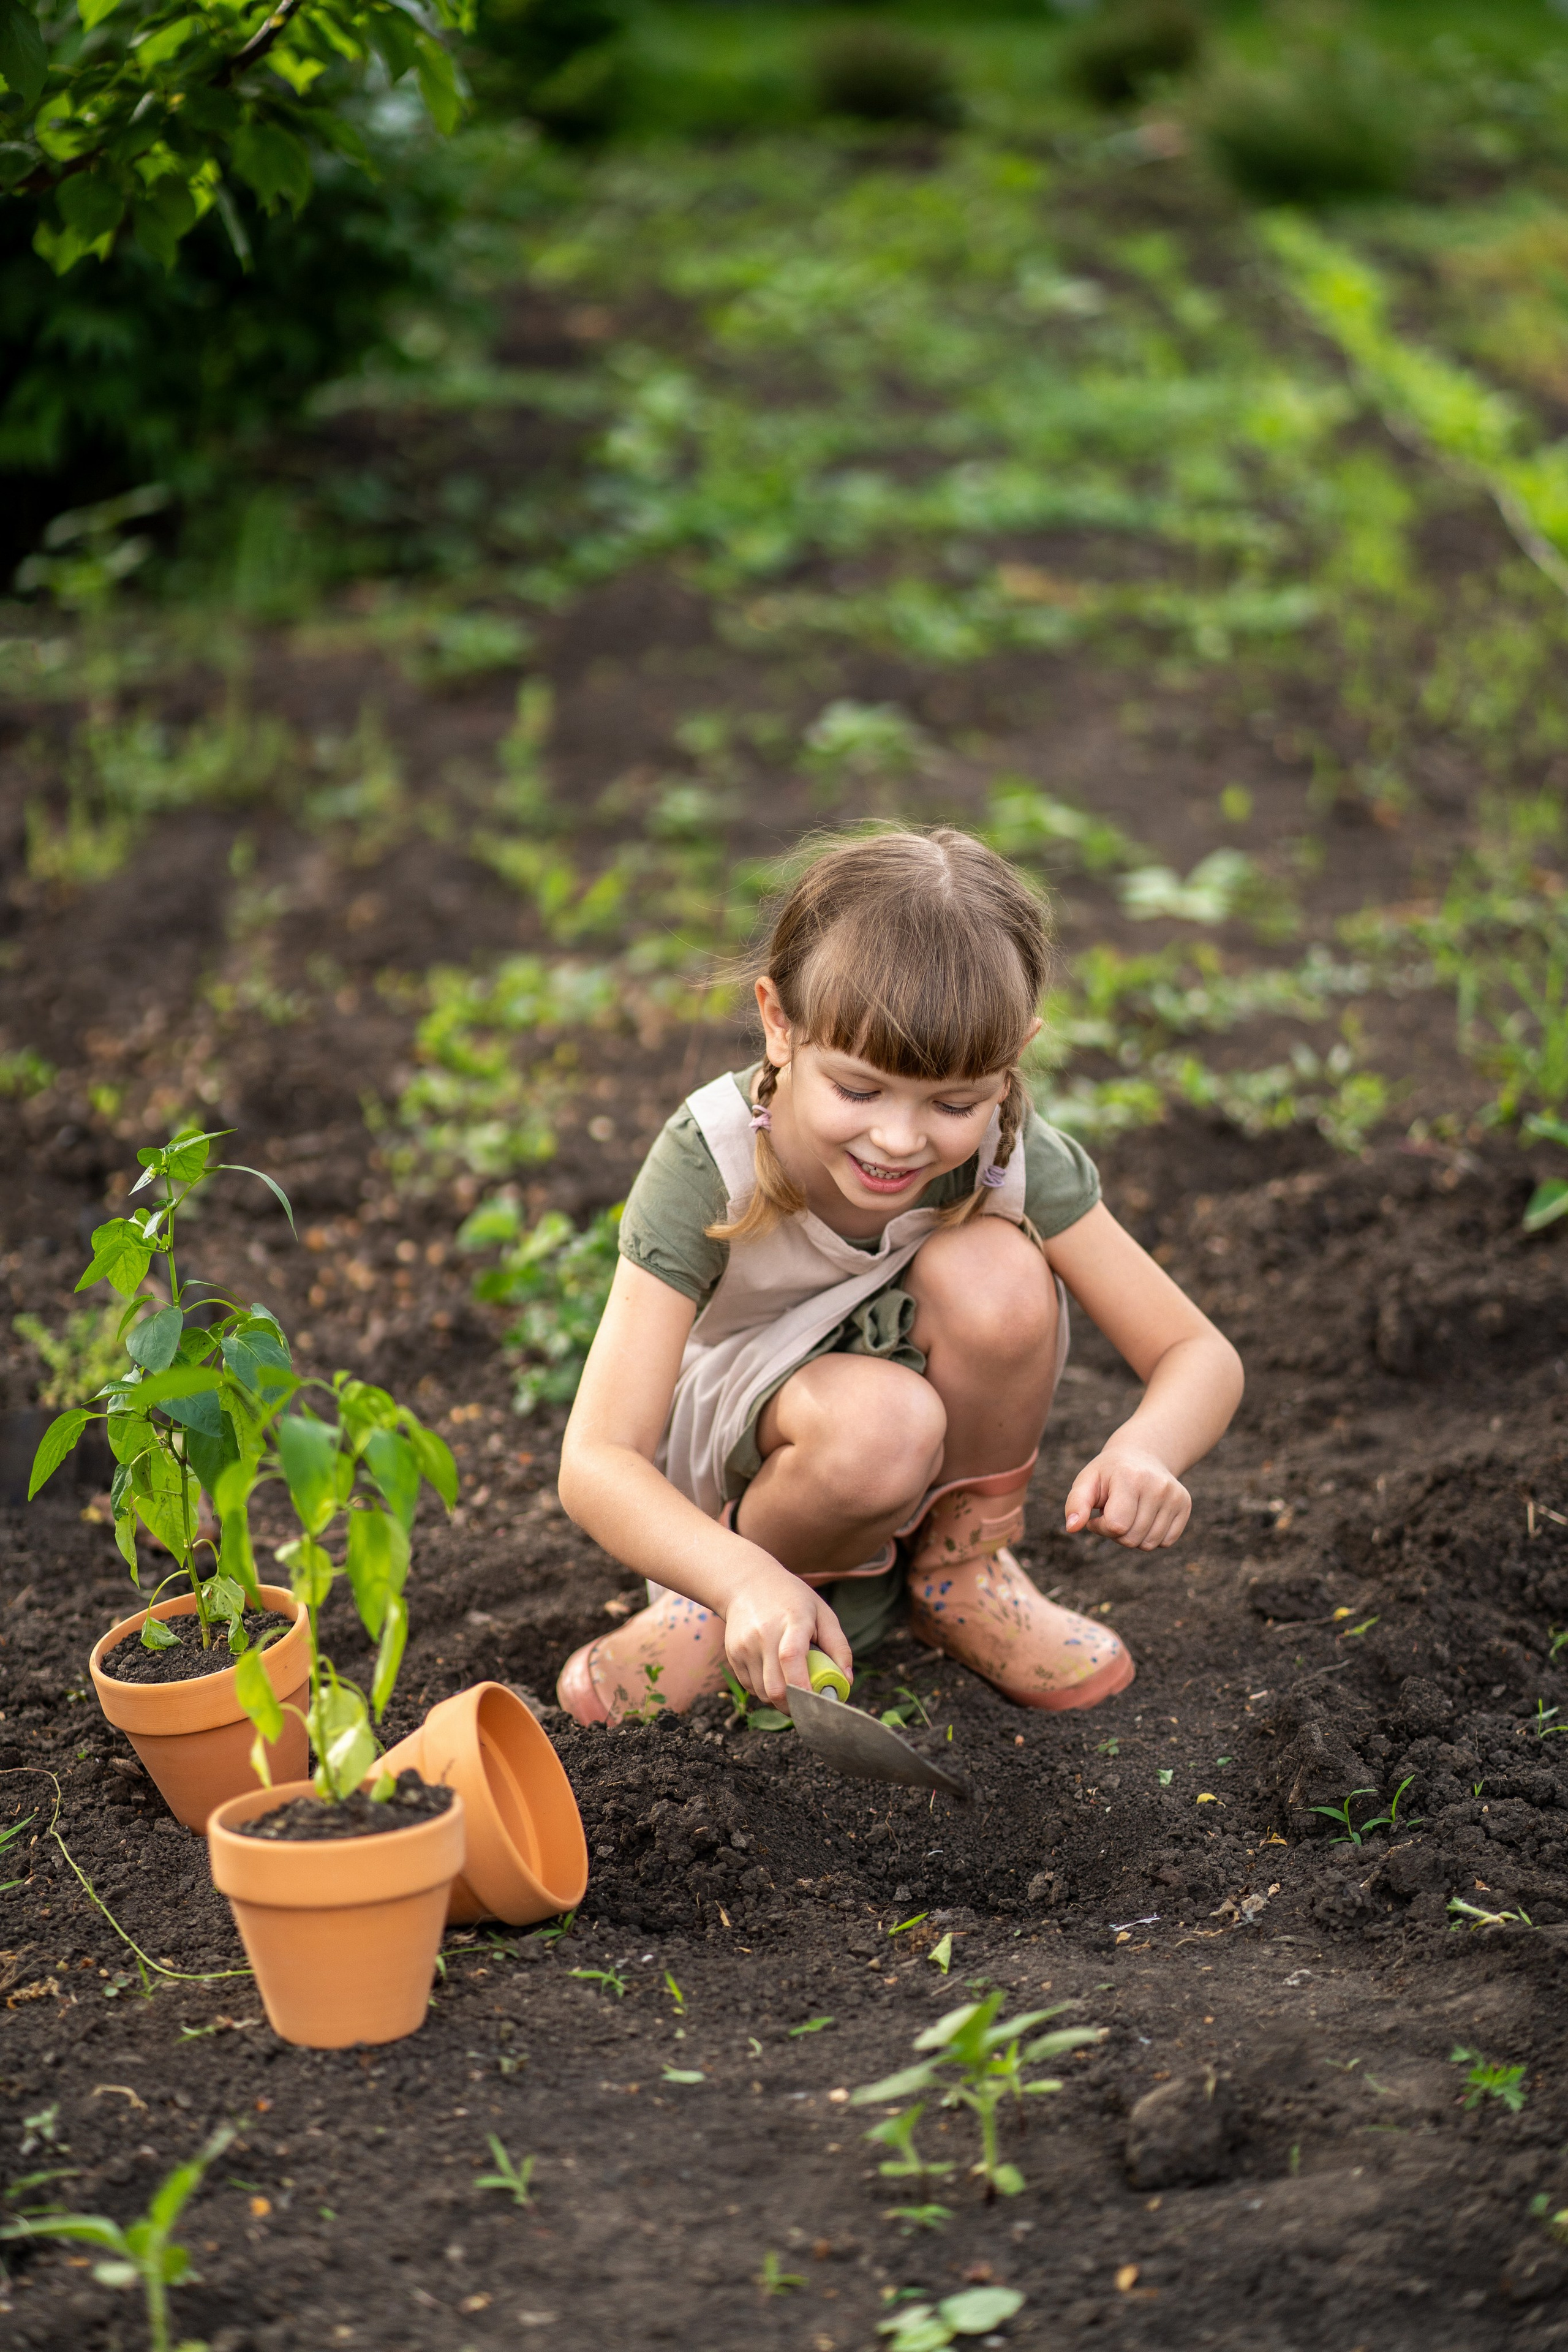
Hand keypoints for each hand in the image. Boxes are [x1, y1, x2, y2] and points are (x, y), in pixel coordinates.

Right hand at [718, 1548, 853, 1709]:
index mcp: (791, 1620)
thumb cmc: (793, 1600)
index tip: (818, 1705)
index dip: (804, 1688)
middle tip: (809, 1705)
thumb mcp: (823, 1613)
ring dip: (780, 1699)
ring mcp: (744, 1646)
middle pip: (775, 1687)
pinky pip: (751, 1688)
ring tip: (792, 1683)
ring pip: (763, 1694)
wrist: (747, 1584)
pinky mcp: (733, 1656)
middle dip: (795, 1706)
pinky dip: (766, 1691)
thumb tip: (847, 1682)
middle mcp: (763, 1634)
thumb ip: (839, 1647)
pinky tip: (774, 1673)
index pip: (791, 1658)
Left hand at [1064, 1444, 1190, 1550]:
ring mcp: (1175, 1496)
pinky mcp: (1185, 1505)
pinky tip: (1145, 1516)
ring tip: (1129, 1513)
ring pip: (1149, 1545)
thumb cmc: (1109, 1472)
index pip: (1116, 1526)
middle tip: (1114, 1513)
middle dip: (1116, 1533)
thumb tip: (1071, 1528)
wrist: (1142, 1454)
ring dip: (1133, 1536)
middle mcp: (1158, 1486)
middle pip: (1132, 1539)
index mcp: (1131, 1478)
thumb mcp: (1087, 1481)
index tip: (1098, 1514)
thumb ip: (1076, 1504)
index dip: (1101, 1527)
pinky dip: (1151, 1536)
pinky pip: (1166, 1542)